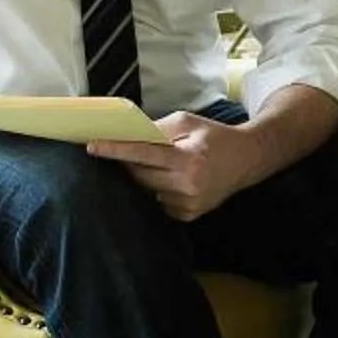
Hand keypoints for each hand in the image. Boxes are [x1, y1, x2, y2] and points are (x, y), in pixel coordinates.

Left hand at [88, 113, 265, 223]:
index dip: (116, 150)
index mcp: (188, 159)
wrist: (246, 160)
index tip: (92, 146)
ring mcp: (188, 204)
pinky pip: (158, 202)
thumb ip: (157, 129)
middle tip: (125, 152)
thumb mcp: (188, 122)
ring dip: (145, 177)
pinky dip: (158, 190)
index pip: (143, 154)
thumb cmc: (215, 137)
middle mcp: (188, 185)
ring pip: (147, 190)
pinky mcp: (188, 215)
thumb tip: (127, 136)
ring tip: (163, 166)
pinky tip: (173, 180)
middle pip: (140, 175)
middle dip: (129, 163)